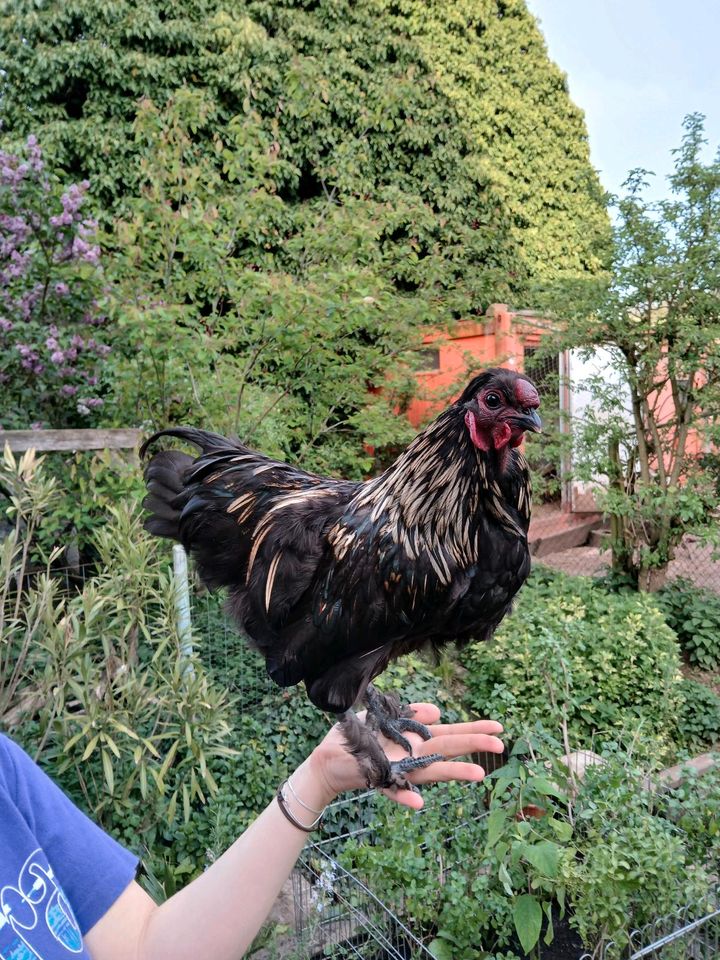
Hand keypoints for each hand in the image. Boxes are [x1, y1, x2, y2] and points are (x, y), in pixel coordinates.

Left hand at [305, 703, 503, 810]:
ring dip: (454, 773)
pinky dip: (405, 797)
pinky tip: (419, 803)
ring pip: (431, 771)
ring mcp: (400, 768)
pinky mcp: (379, 779)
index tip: (499, 727)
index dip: (474, 730)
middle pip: (449, 748)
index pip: (450, 732)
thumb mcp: (384, 718)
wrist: (328, 759)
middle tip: (501, 743)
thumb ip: (410, 715)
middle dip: (474, 744)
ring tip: (479, 774)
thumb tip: (438, 711)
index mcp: (415, 738)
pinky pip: (393, 790)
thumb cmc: (358, 738)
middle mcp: (413, 755)